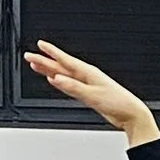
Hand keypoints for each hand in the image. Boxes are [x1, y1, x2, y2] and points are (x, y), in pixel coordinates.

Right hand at [24, 40, 158, 143]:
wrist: (130, 114)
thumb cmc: (119, 103)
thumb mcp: (93, 95)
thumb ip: (74, 88)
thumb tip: (57, 79)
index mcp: (88, 72)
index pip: (65, 60)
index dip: (51, 52)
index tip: (40, 44)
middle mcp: (86, 76)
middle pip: (61, 66)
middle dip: (44, 61)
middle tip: (29, 56)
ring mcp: (87, 84)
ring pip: (63, 74)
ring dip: (49, 70)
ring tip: (36, 65)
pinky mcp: (88, 94)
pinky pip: (69, 85)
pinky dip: (60, 82)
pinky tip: (54, 79)